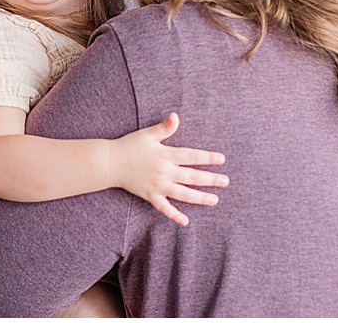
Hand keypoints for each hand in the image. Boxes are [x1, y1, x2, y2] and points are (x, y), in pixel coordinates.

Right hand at [110, 111, 227, 225]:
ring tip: (215, 200)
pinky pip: (164, 208)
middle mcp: (165, 172)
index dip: (207, 158)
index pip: (192, 156)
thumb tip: (175, 116)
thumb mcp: (148, 134)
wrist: (110, 163)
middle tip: (226, 181)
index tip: (222, 160)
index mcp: (166, 155)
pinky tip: (185, 221)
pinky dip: (175, 215)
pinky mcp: (150, 196)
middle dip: (210, 179)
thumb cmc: (130, 145)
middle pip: (192, 177)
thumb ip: (164, 128)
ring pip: (183, 194)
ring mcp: (158, 186)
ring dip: (200, 198)